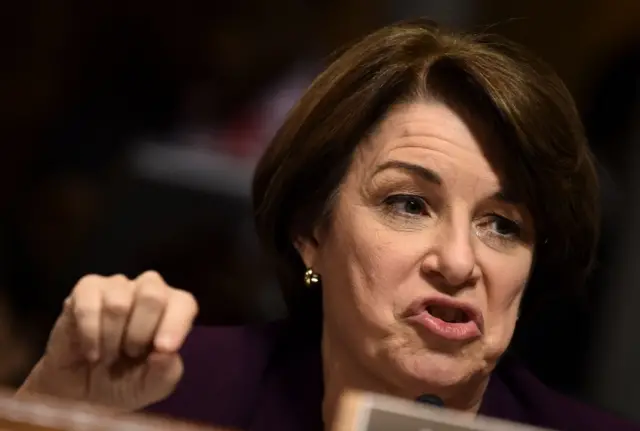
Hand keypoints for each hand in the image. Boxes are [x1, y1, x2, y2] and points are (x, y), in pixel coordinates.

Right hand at [18, 271, 197, 410]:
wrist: (85, 396)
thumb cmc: (128, 384)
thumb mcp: (153, 387)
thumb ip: (166, 372)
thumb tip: (163, 352)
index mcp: (173, 310)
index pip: (184, 302)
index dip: (175, 324)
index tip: (163, 349)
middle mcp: (147, 291)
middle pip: (152, 293)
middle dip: (139, 332)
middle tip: (130, 354)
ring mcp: (116, 287)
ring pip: (118, 302)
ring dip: (111, 338)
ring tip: (108, 356)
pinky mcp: (85, 291)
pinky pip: (88, 303)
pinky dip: (90, 334)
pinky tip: (91, 352)